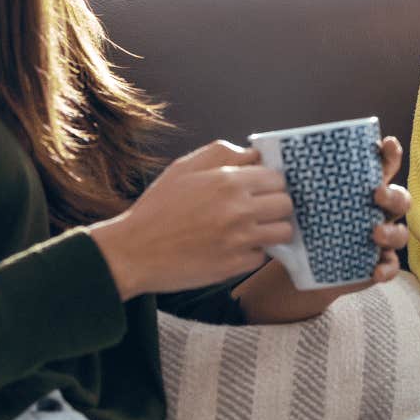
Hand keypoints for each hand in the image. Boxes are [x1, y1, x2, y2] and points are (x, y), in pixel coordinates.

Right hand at [89, 141, 293, 298]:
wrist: (134, 252)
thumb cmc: (157, 208)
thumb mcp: (184, 168)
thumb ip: (222, 153)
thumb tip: (253, 154)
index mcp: (228, 181)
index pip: (277, 178)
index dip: (269, 183)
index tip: (259, 189)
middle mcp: (239, 210)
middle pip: (286, 204)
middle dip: (275, 205)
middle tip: (258, 209)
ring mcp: (240, 240)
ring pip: (283, 231)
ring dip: (272, 229)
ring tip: (251, 229)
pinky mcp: (235, 266)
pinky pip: (262, 256)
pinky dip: (252, 252)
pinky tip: (232, 247)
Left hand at [236, 136, 411, 323]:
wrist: (302, 265)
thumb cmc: (303, 223)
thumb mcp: (297, 199)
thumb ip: (288, 178)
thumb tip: (258, 153)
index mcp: (361, 188)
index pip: (383, 165)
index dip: (389, 153)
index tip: (385, 144)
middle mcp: (376, 211)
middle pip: (399, 198)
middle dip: (393, 194)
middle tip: (375, 194)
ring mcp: (379, 238)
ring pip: (400, 232)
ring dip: (392, 231)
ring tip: (374, 233)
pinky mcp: (375, 263)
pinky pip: (390, 266)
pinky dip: (386, 267)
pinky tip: (375, 269)